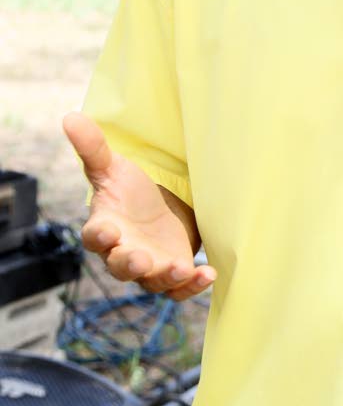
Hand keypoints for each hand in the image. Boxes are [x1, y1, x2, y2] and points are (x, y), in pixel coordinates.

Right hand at [63, 111, 215, 300]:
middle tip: (141, 259)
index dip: (99, 236)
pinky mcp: (172, 273)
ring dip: (166, 277)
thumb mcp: (114, 167)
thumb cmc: (131, 190)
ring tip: (182, 268)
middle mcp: (123, 252)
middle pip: (120, 266)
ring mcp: (149, 267)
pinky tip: (209, 274)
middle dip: (130, 264)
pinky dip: (192, 286)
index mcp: (105, 227)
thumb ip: (93, 147)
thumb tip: (70, 116)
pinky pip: (179, 289)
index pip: (94, 237)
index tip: (107, 230)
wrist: (163, 204)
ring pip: (152, 281)